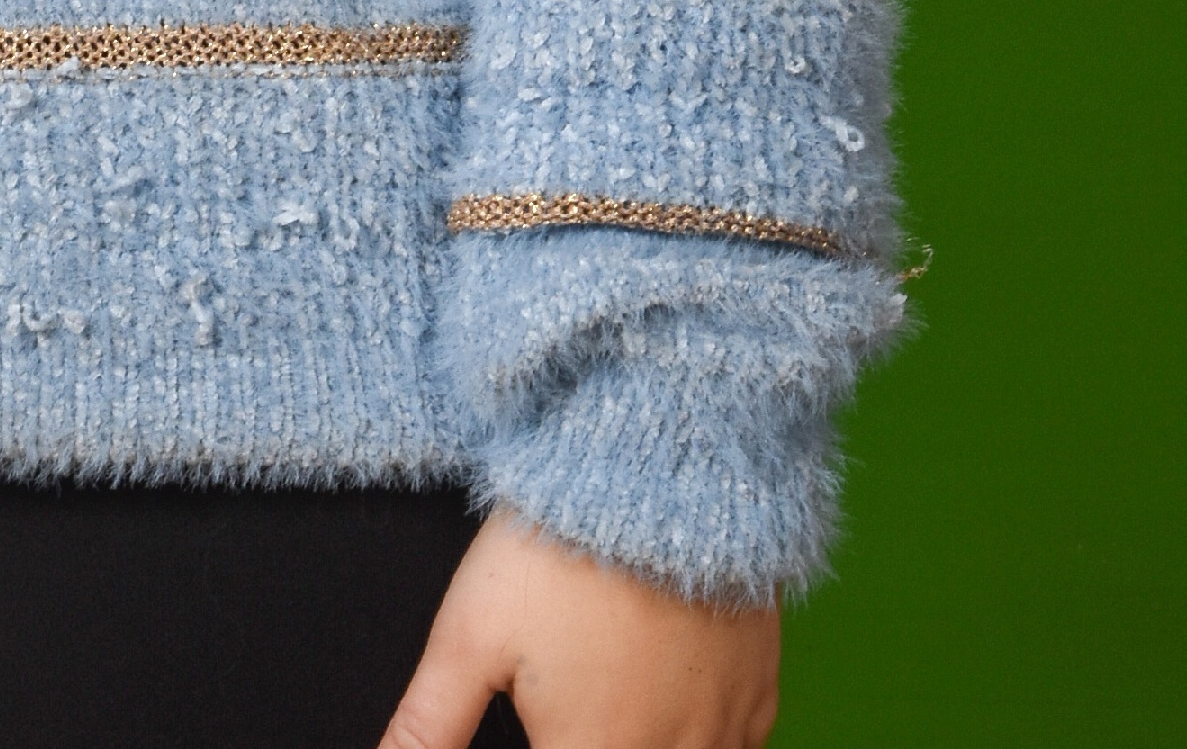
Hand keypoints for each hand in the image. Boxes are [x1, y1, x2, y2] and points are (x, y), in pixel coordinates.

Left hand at [381, 510, 779, 748]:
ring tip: (608, 697)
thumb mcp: (467, 637)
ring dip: (641, 737)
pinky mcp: (758, 689)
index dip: (547, 746)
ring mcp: (724, 728)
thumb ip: (428, 725)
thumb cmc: (556, 550)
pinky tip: (665, 697)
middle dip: (590, 735)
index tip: (538, 725)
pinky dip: (703, 736)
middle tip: (566, 701)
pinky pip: (738, 744)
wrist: (657, 465)